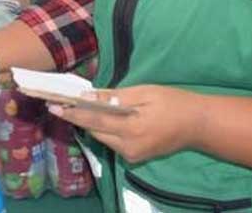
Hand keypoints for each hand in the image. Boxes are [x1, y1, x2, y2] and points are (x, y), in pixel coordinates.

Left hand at [50, 85, 205, 163]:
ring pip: (102, 137)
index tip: (53, 106)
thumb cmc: (173, 102)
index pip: (94, 120)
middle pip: (94, 130)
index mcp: (132, 129)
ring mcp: (131, 156)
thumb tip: (87, 96)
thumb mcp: (144, 92)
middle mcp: (128, 148)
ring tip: (76, 106)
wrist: (198, 125)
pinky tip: (101, 116)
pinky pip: (112, 142)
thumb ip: (114, 97)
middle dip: (78, 117)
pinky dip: (104, 129)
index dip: (72, 113)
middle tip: (61, 102)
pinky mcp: (135, 158)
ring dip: (91, 122)